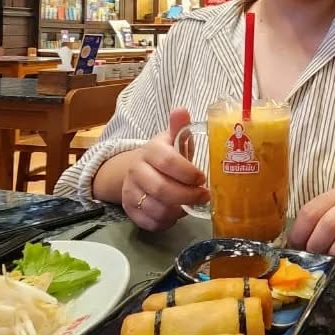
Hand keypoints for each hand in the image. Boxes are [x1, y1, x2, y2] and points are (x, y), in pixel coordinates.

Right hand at [122, 107, 209, 231]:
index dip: (188, 172)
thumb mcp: (173, 139)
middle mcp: (136, 171)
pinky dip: (168, 222)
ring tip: (191, 204)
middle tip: (204, 196)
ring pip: (157, 209)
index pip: (168, 161)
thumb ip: (179, 127)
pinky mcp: (130, 211)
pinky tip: (177, 213)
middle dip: (188, 196)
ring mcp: (131, 192)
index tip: (202, 178)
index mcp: (150, 151)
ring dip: (180, 210)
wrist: (137, 170)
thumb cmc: (164, 156)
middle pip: (162, 189)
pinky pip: (151, 224)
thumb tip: (181, 110)